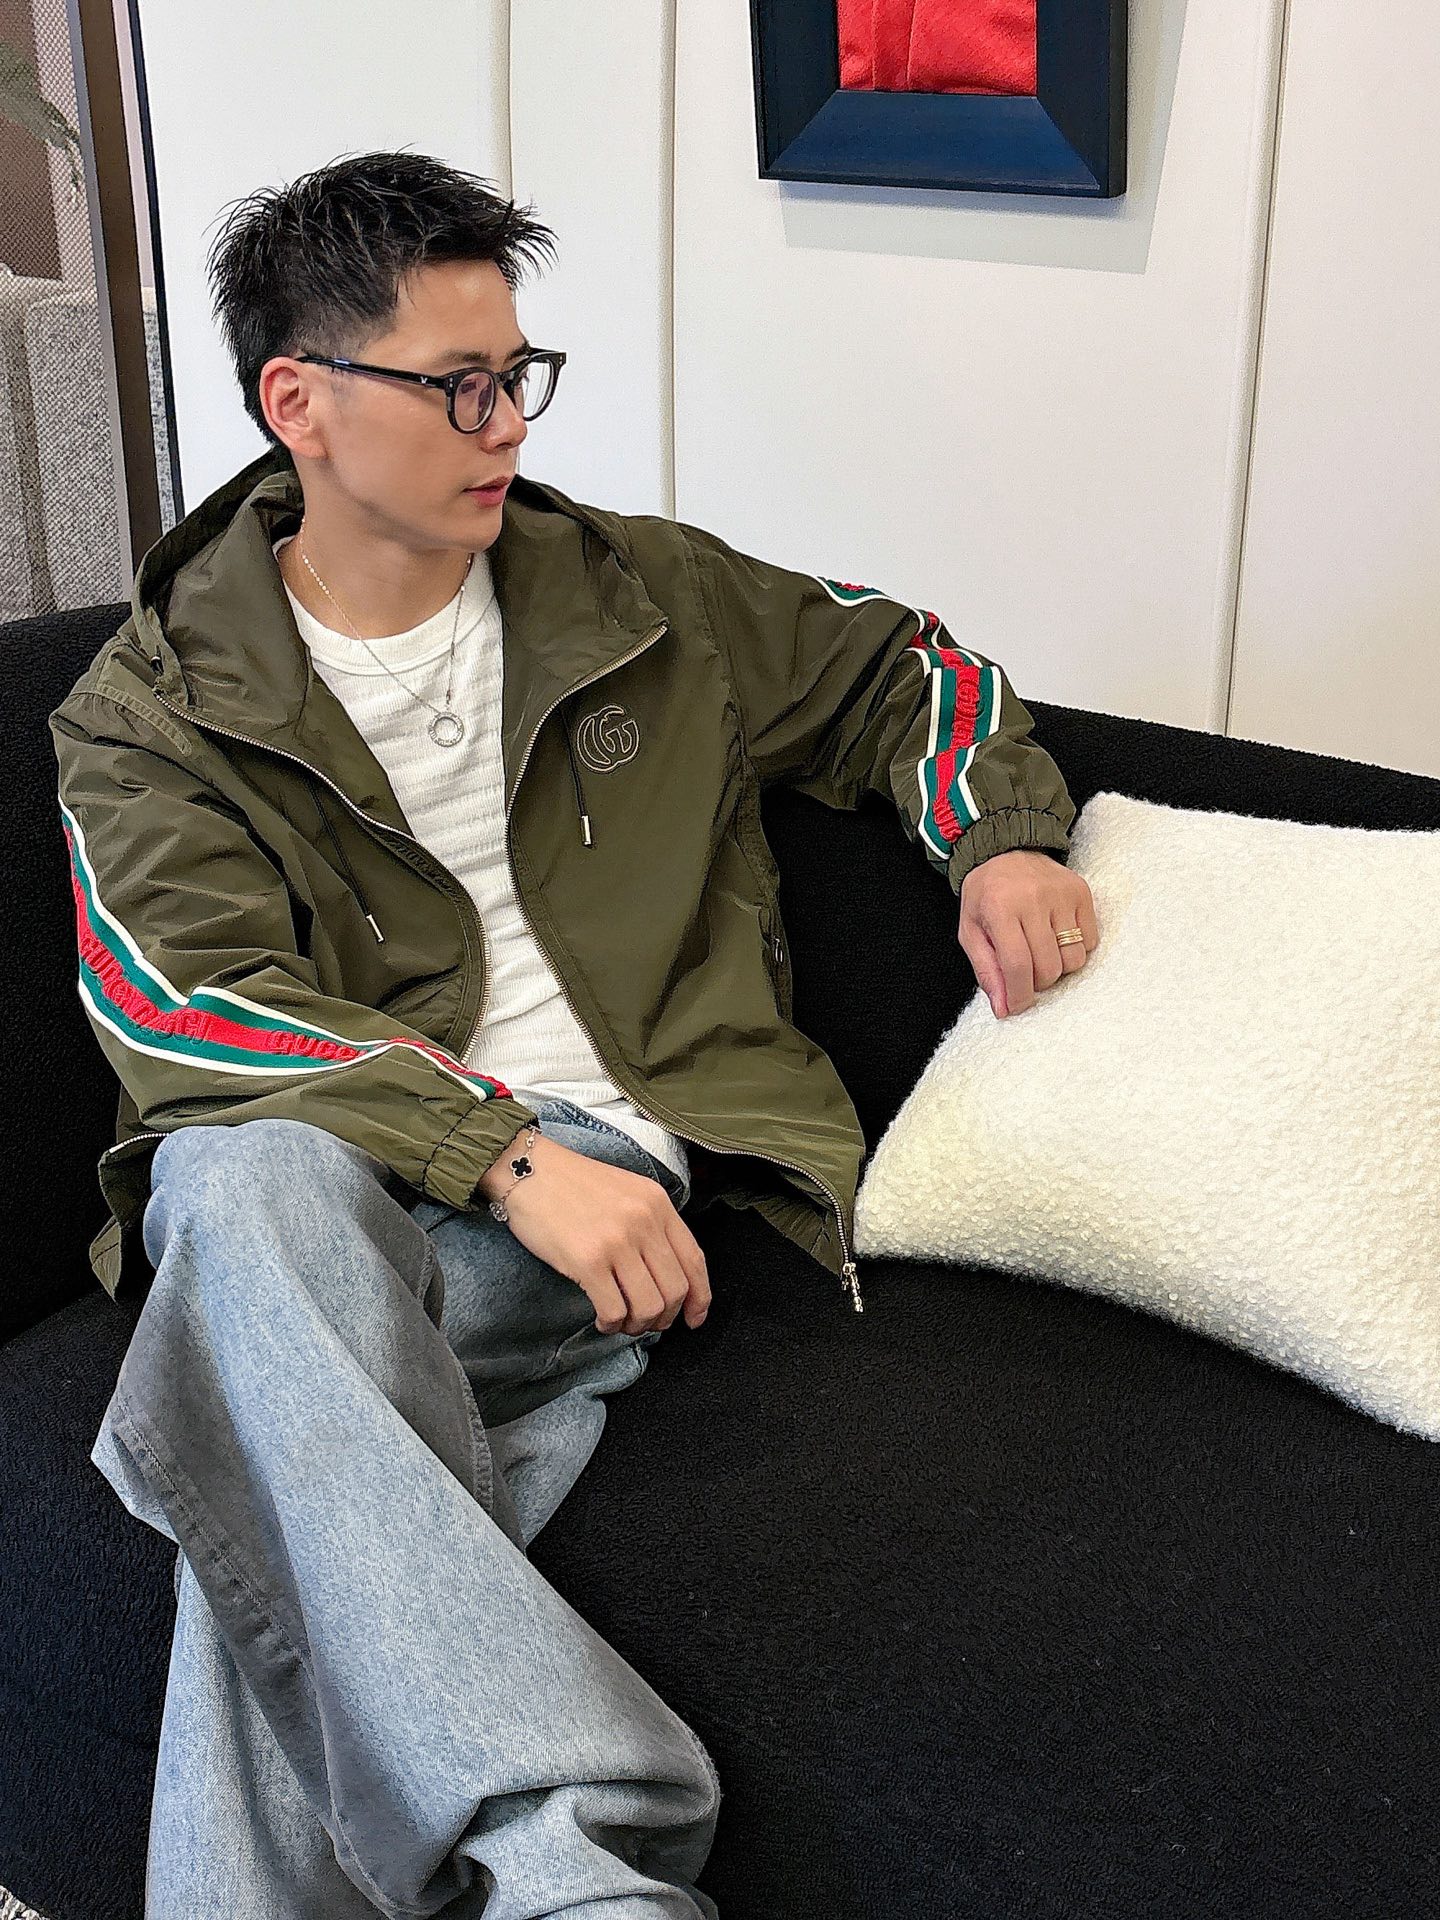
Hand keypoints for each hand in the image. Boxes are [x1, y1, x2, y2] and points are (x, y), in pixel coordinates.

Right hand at [477, 1130, 710, 1335]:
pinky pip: (615, 1309)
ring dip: (637, 1325)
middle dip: (665, 1318)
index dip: (700, 1297)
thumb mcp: (627, 1190)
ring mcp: (617, 1242)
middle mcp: (644, 1222)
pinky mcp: (588, 1260)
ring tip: (622, 1321)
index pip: (694, 1260)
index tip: (694, 1318)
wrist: (528, 1169)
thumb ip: (650, 1223)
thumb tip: (664, 1273)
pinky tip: (603, 1319)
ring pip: (649, 1306)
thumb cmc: (572, 1183)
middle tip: (647, 1323)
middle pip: (675, 1290)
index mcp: (658, 1204)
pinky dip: (612, 1323)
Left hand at [958, 848, 1099, 1018]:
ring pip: (1074, 959)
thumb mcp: (971, 932)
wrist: (1005, 852)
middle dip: (1037, 982)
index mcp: (1000, 909)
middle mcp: (1033, 900)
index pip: (1017, 965)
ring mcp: (1061, 895)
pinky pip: (1090, 941)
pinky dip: (1075, 949)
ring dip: (1058, 967)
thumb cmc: (985, 896)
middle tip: (1026, 971)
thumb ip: (986, 971)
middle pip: (1049, 967)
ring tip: (1041, 951)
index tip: (1018, 1006)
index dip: (1020, 994)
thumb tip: (1004, 1009)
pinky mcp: (1081, 892)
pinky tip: (1057, 936)